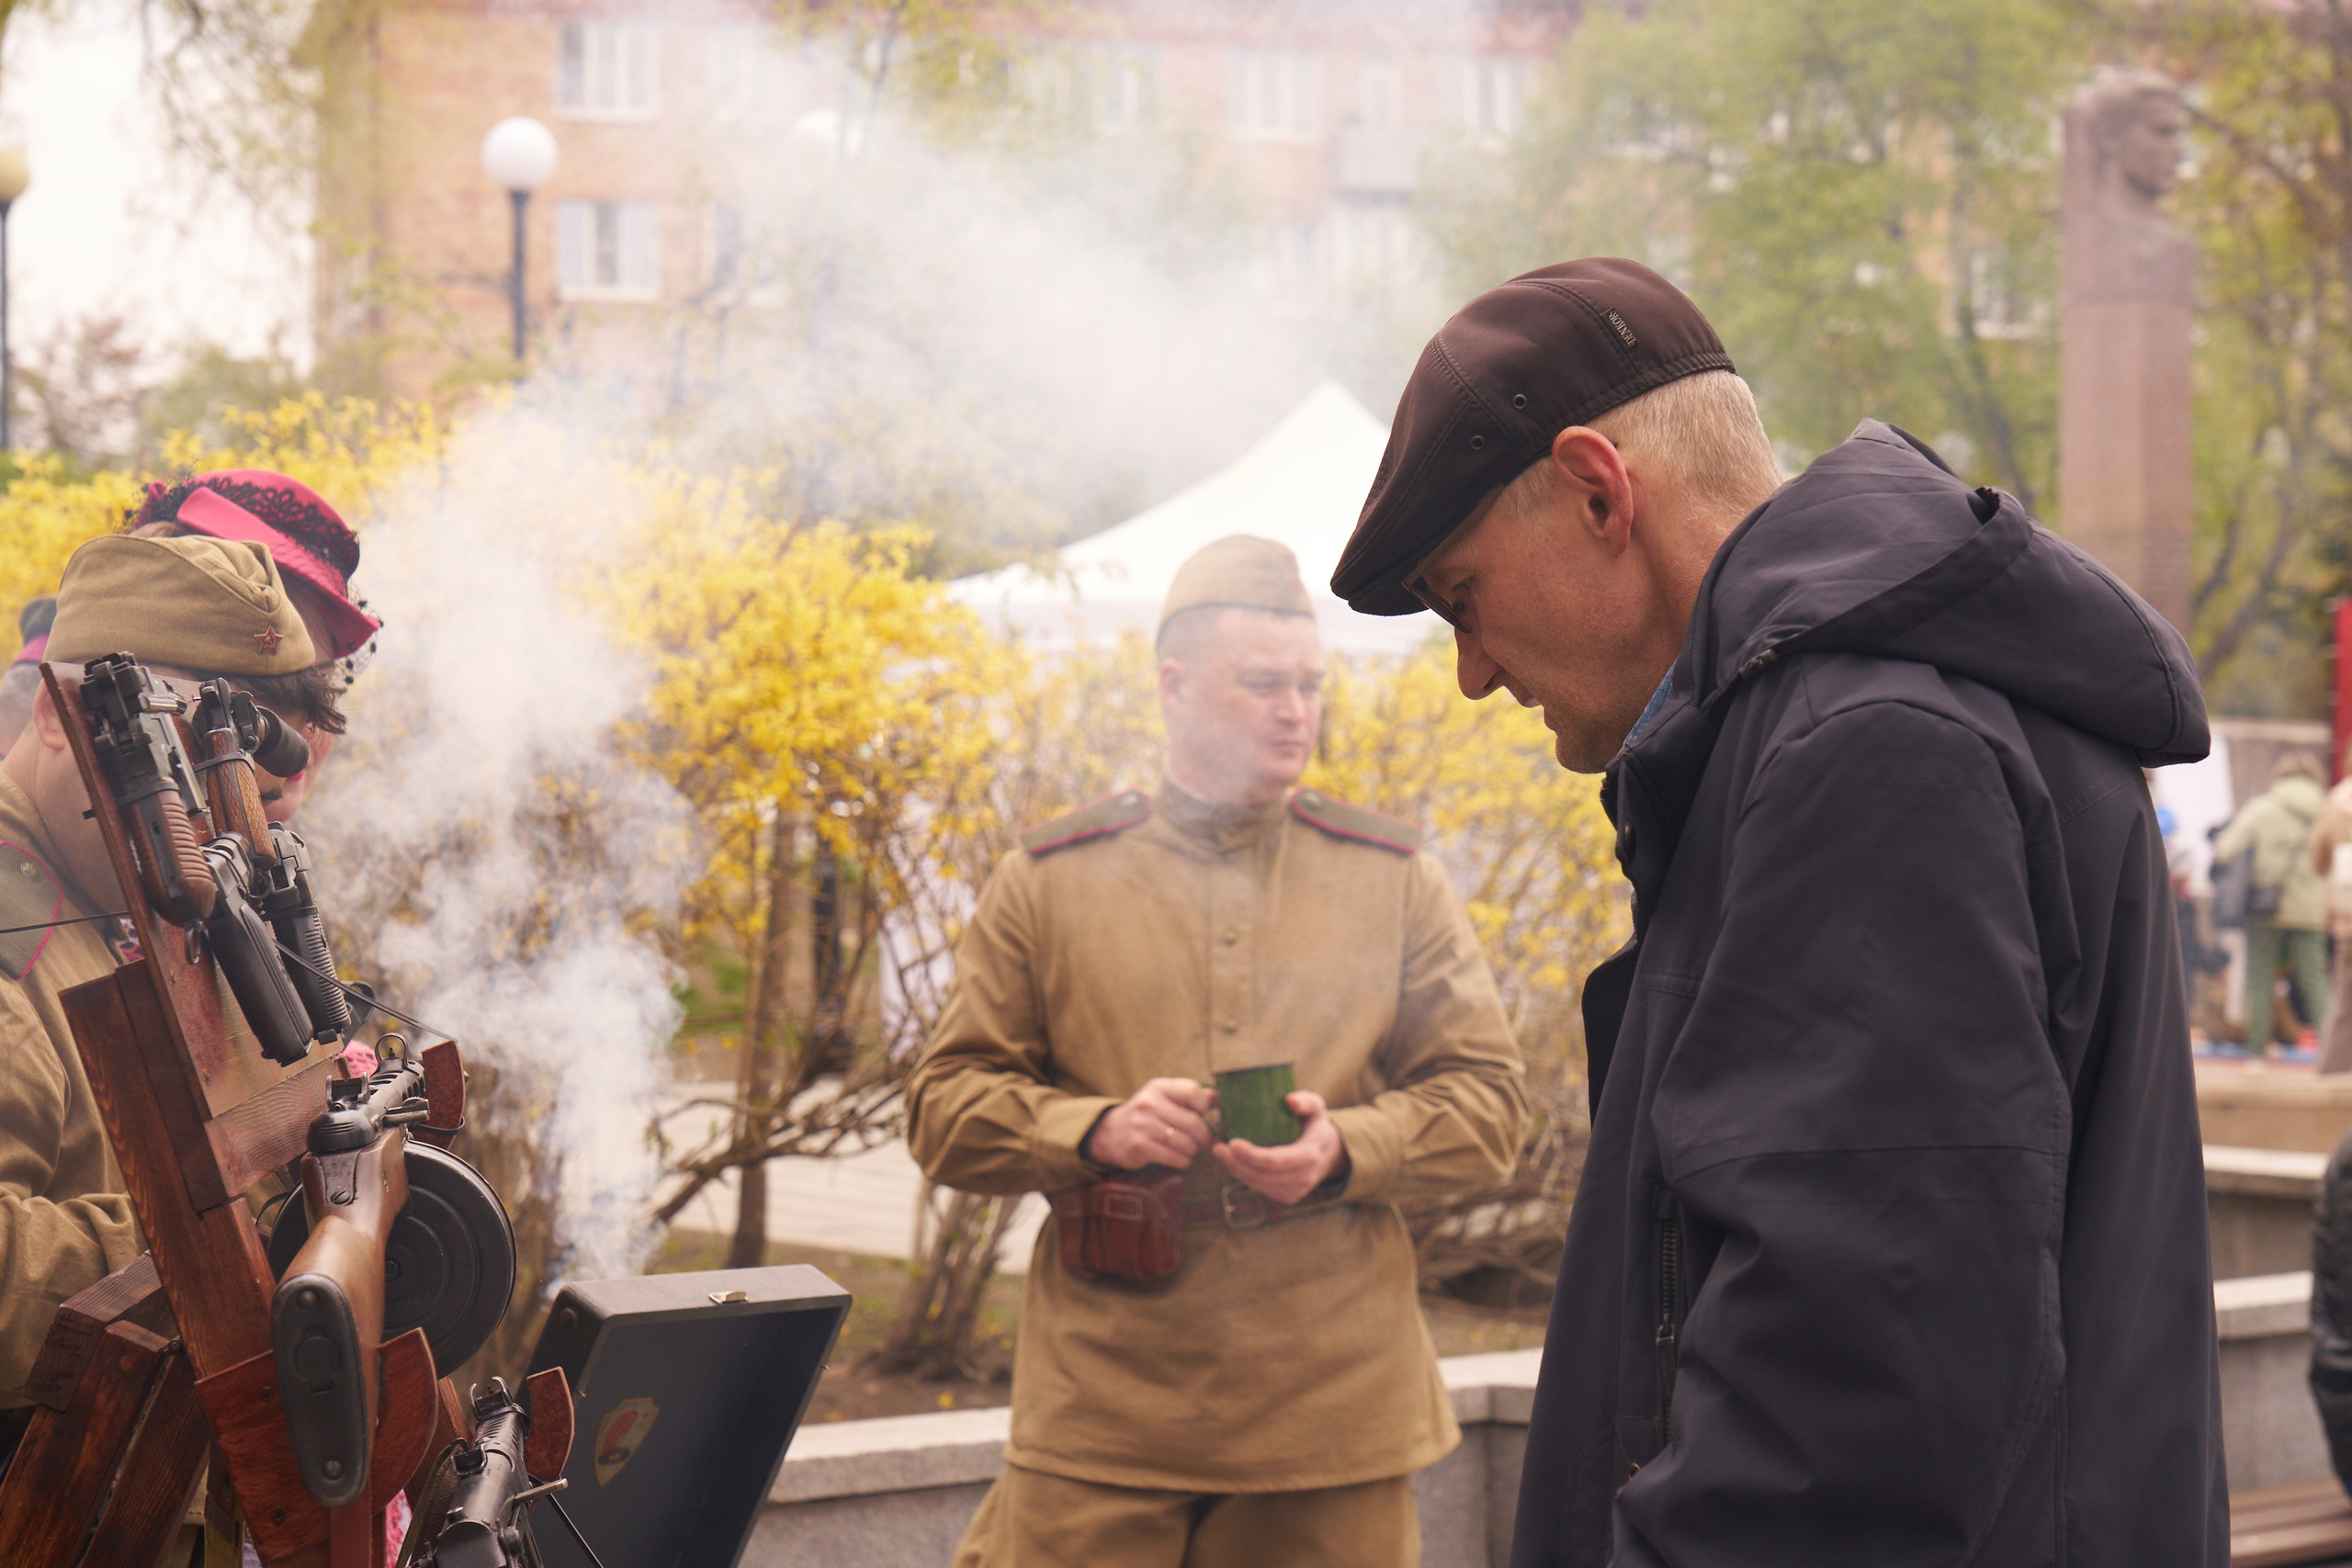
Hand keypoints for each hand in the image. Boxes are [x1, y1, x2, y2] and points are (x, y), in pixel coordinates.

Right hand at [1086, 1077, 1215, 1170]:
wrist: (1111, 1133)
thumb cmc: (1147, 1115)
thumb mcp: (1163, 1098)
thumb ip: (1189, 1096)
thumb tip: (1216, 1096)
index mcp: (1158, 1087)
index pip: (1192, 1091)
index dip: (1204, 1105)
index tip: (1204, 1115)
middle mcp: (1149, 1103)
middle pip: (1192, 1122)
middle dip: (1204, 1136)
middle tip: (1205, 1142)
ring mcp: (1142, 1125)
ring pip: (1185, 1142)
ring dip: (1193, 1150)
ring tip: (1191, 1150)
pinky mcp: (1139, 1146)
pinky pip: (1174, 1157)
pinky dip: (1183, 1161)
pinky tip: (1181, 1159)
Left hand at [1213, 1091, 1345, 1206]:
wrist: (1330, 1153)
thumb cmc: (1316, 1125)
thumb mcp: (1317, 1107)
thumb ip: (1306, 1101)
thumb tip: (1289, 1100)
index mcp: (1309, 1154)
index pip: (1276, 1160)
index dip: (1252, 1155)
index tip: (1232, 1143)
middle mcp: (1304, 1177)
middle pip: (1262, 1176)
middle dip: (1236, 1164)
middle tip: (1217, 1147)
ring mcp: (1296, 1191)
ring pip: (1258, 1185)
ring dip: (1236, 1171)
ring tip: (1220, 1153)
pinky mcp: (1288, 1197)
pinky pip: (1261, 1189)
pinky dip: (1243, 1177)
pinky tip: (1232, 1163)